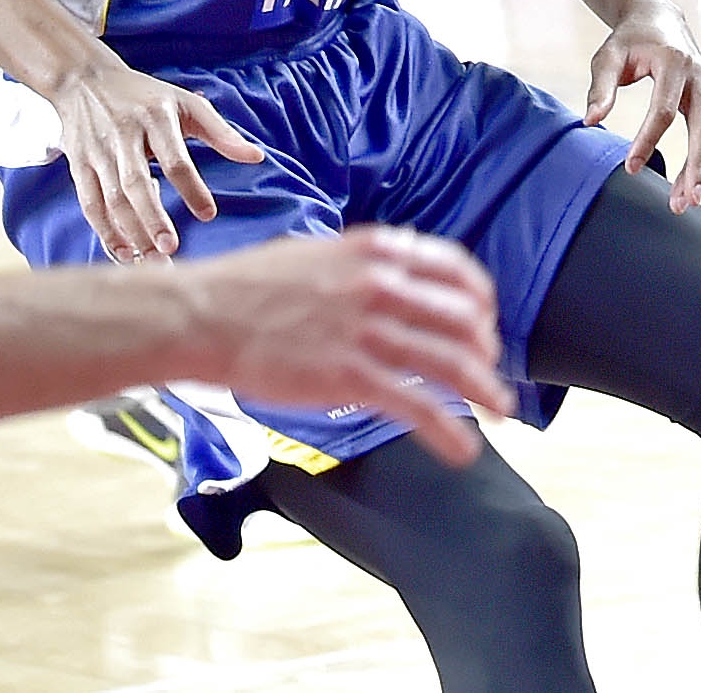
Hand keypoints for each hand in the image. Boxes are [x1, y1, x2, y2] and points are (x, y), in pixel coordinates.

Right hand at [45, 46, 265, 262]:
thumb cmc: (146, 96)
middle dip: (152, 217)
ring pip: (110, 198)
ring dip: (129, 231)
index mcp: (155, 118)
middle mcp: (122, 136)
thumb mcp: (187, 103)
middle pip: (135, 183)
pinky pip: (89, 203)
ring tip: (151, 259)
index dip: (192, 188)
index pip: (174, 159)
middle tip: (171, 247)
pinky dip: (104, 230)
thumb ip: (221, 132)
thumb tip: (256, 157)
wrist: (85, 81)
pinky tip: (124, 252)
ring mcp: (96, 152)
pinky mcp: (77, 166)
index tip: (209, 214)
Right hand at [183, 227, 512, 469]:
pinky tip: (463, 448)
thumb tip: (387, 281)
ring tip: (502, 410)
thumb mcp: (316, 256)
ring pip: (451, 361)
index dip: (479, 301)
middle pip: (462, 319)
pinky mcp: (350, 376)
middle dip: (485, 349)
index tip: (483, 322)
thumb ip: (359, 268)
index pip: (455, 272)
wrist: (198, 315)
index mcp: (377, 252)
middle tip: (490, 371)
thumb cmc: (244, 289)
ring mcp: (368, 331)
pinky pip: (417, 405)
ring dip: (485, 389)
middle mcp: (383, 286)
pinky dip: (448, 429)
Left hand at [587, 0, 700, 212]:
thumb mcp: (608, 56)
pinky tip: (689, 184)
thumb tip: (591, 122)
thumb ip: (600, 87)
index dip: (648, 140)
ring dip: (700, 169)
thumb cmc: (629, 38)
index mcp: (674, 62)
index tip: (631, 167)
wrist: (658, 16)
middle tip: (683, 201)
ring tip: (686, 202)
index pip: (664, 109)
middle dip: (695, 165)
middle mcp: (699, 75)